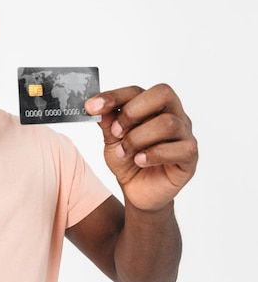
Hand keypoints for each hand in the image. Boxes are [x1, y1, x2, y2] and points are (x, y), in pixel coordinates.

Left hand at [85, 84, 197, 210]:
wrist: (137, 191)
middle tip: (116, 132)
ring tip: (124, 152)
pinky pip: (179, 149)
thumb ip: (107, 122)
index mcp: (153, 106)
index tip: (91, 107)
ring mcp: (185, 134)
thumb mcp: (111, 139)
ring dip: (138, 138)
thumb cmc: (128, 160)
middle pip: (163, 94)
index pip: (136, 90)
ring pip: (167, 123)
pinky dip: (153, 155)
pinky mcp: (189, 157)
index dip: (113, 96)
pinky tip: (139, 161)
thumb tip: (96, 107)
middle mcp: (174, 115)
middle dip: (132, 112)